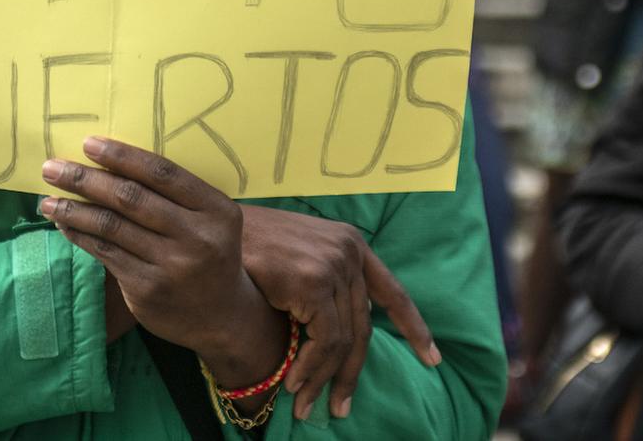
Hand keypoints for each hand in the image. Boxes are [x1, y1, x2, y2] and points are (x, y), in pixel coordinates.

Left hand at [42, 138, 289, 404]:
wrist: (222, 316)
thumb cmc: (209, 251)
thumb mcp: (210, 219)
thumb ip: (176, 194)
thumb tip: (112, 161)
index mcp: (216, 210)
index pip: (163, 174)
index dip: (123, 156)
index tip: (88, 144)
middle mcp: (196, 238)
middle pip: (131, 199)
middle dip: (86, 179)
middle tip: (52, 168)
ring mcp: (171, 267)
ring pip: (112, 228)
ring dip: (74, 210)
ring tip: (47, 199)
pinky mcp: (147, 290)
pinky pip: (106, 254)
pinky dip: (81, 235)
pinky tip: (64, 224)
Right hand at [240, 205, 439, 420]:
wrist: (211, 234)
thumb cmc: (247, 249)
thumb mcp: (296, 259)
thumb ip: (324, 285)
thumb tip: (338, 339)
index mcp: (350, 243)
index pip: (391, 291)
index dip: (413, 326)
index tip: (432, 359)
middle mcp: (349, 250)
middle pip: (363, 327)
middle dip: (352, 374)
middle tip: (341, 408)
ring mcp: (333, 264)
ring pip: (343, 340)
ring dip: (322, 379)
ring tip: (305, 404)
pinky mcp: (314, 282)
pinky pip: (324, 341)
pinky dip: (310, 369)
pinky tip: (294, 384)